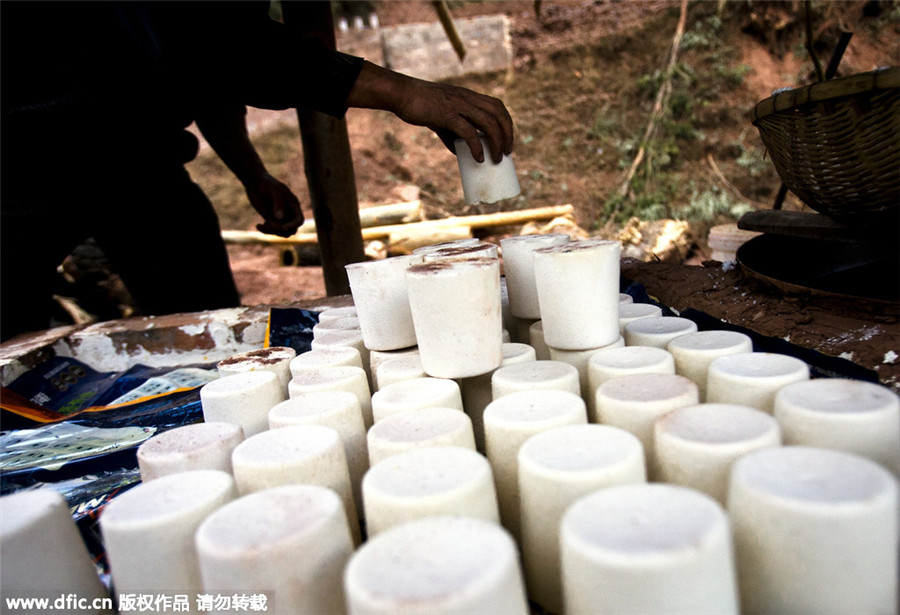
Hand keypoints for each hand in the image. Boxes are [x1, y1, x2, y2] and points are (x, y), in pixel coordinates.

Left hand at [244, 173, 303, 236]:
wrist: (255, 182)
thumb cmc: (267, 183)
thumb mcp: (275, 190)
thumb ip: (278, 203)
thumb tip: (280, 218)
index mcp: (294, 206)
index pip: (299, 220)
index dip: (293, 225)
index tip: (283, 227)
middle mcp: (289, 213)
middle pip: (291, 230)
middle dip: (280, 230)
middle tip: (268, 223)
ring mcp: (280, 217)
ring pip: (282, 233)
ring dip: (273, 232)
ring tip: (263, 224)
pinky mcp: (270, 219)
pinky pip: (272, 231)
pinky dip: (265, 231)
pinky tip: (258, 225)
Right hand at [347, 62, 514, 163]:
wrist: (401, 94)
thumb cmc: (419, 105)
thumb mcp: (440, 118)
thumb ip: (451, 133)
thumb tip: (460, 152)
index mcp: (468, 96)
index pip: (497, 106)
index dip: (506, 123)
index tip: (507, 140)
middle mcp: (467, 98)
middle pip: (499, 113)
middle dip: (507, 134)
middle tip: (507, 152)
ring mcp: (458, 105)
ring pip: (488, 123)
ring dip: (497, 143)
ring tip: (497, 159)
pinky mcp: (447, 115)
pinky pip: (469, 132)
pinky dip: (477, 147)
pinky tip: (479, 158)